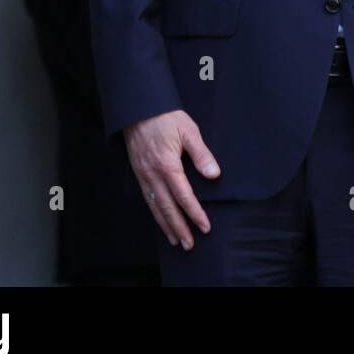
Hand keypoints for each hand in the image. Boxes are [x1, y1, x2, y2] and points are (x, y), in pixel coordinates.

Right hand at [124, 110, 220, 249]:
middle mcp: (153, 174)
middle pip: (167, 208)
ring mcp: (143, 175)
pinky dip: (155, 214)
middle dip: (179, 228)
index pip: (183, 196)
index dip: (195, 213)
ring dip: (166, 225)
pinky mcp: (139, 174)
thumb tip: (214, 175)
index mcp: (167, 164)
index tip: (205, 226)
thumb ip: (201, 154)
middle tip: (189, 244)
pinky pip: (147, 199)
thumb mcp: (189, 131)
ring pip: (155, 207)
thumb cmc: (166, 118)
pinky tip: (162, 221)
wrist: (139, 110)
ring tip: (176, 241)